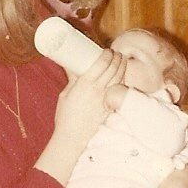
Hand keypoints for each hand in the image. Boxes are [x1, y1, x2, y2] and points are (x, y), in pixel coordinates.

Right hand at [35, 49, 126, 186]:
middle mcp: (98, 90)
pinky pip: (119, 90)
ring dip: (122, 66)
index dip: (107, 54)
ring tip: (121, 59)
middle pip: (113, 68)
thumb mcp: (66, 94)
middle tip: (116, 52)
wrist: (72, 136)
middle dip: (117, 57)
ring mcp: (105, 99)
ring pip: (119, 78)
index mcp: (85, 84)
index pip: (102, 63)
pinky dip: (122, 79)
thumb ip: (72, 80)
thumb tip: (72, 67)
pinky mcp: (109, 107)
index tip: (107, 50)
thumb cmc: (65, 116)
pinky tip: (122, 75)